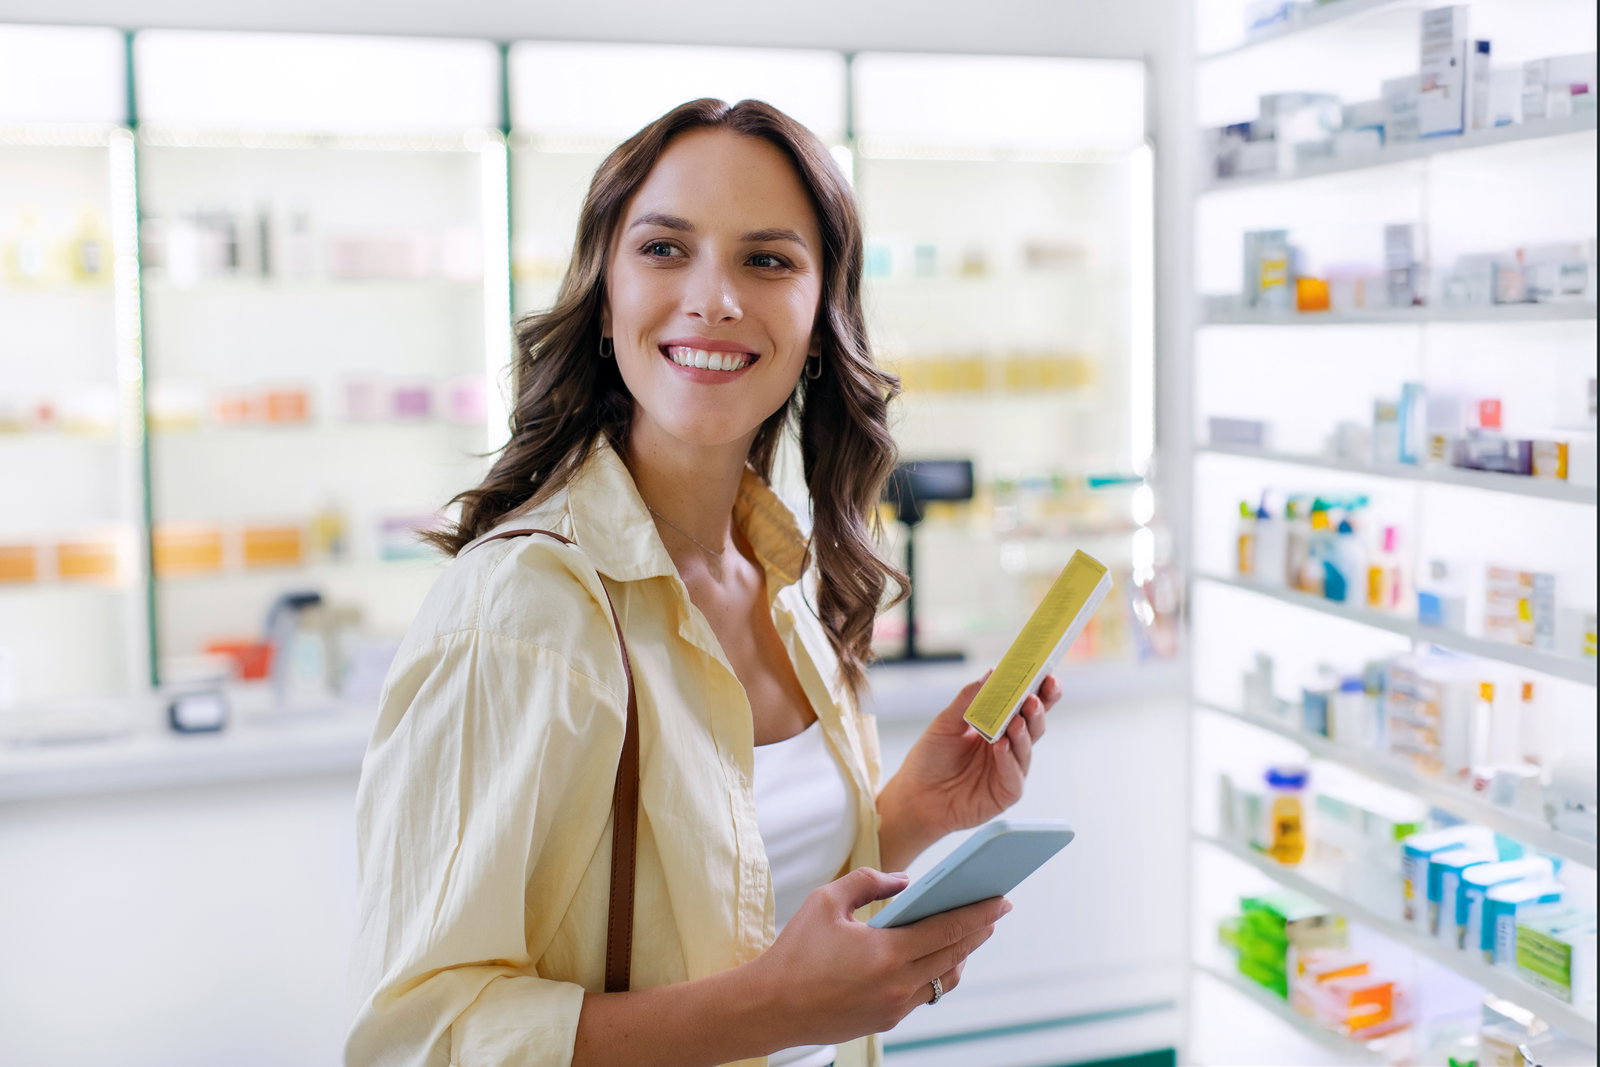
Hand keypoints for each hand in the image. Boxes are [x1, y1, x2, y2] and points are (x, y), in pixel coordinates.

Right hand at [749, 867, 1010, 1048]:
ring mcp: (894, 1008)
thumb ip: (869, 881)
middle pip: (955, 955)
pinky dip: (936, 971)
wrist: (770, 1006)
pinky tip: (936, 955)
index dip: (979, 913)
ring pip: (944, 979)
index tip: (1002, 900)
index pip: (947, 930)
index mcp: (886, 954)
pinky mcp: (886, 1021)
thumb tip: (906, 881)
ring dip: (961, 955)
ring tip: (970, 933)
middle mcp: (897, 986)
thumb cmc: (795, 950)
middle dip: (979, 930)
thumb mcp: (826, 901)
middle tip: (997, 910)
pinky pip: (924, 993)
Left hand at [880, 672, 1062, 856]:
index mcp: (998, 725)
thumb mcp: (945, 723)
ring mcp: (1009, 769)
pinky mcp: (1006, 791)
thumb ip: (969, 700)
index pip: (1025, 704)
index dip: (1039, 690)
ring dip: (1023, 733)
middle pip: (1033, 724)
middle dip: (1037, 709)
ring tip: (1016, 720)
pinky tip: (1001, 747)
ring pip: (1026, 748)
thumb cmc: (931, 758)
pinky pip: (1014, 775)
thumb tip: (991, 674)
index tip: (1046, 674)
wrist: (916, 796)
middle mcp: (1009, 745)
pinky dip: (1009, 760)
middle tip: (1033, 698)